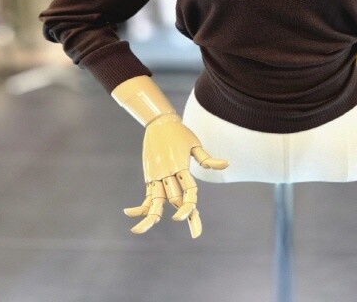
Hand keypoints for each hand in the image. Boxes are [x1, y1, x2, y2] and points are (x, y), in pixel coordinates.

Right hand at [123, 113, 228, 236]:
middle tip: (197, 233)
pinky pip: (145, 195)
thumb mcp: (195, 145)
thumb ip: (208, 159)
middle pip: (173, 199)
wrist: (159, 123)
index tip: (189, 218)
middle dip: (183, 215)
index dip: (188, 205)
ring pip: (153, 201)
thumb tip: (227, 164)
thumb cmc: (181, 134)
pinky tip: (129, 213)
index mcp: (180, 167)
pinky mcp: (150, 177)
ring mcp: (157, 177)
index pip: (187, 190)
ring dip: (147, 217)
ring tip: (137, 231)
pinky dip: (138, 206)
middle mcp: (167, 174)